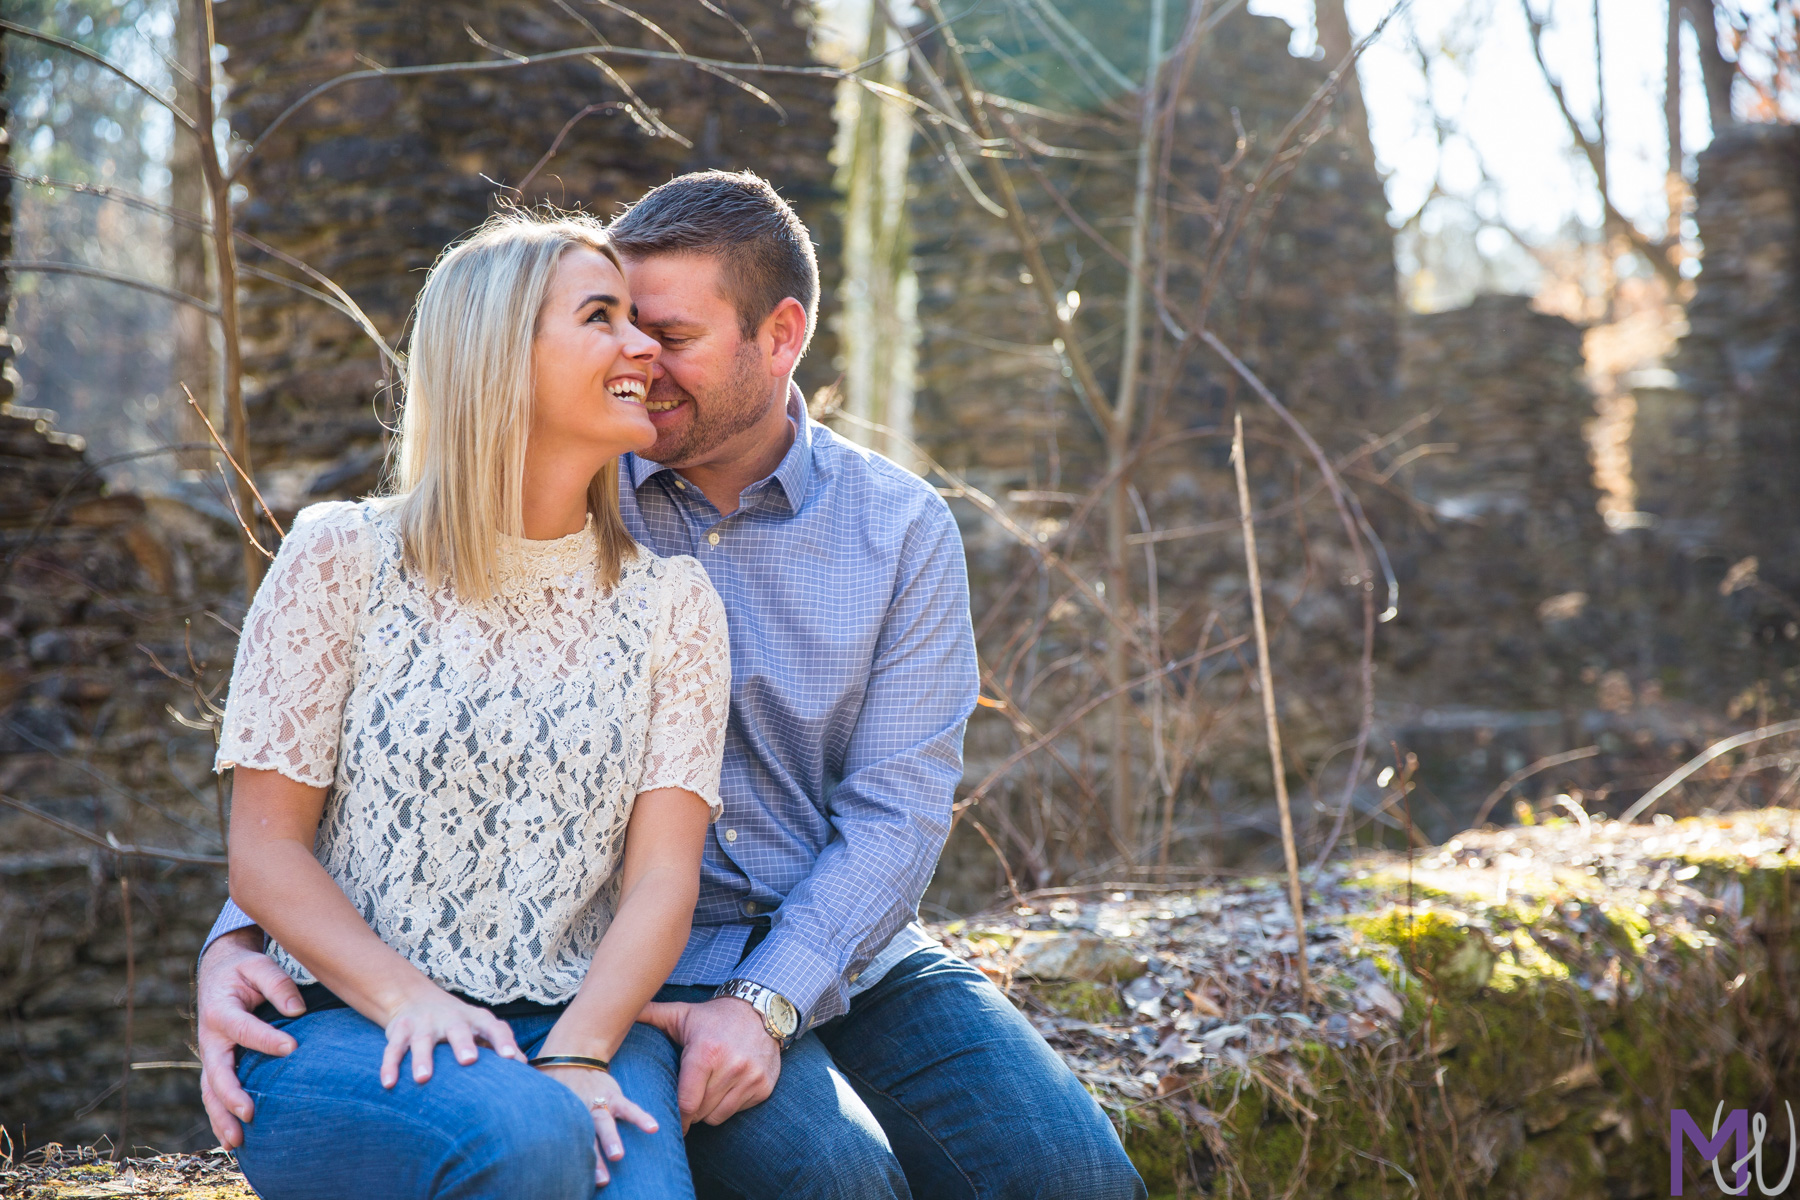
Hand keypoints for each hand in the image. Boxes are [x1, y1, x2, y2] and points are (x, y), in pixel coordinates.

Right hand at [197, 928, 305, 1148]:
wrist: (218, 973)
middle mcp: (211, 1039)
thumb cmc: (244, 970)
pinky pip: (214, 1095)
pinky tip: (233, 1142)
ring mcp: (211, 1056)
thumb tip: (298, 1010)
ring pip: (211, 1092)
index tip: (292, 1047)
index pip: (245, 1030)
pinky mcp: (217, 1066)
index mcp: (221, 1012)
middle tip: (250, 1113)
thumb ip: (278, 984)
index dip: (267, 1039)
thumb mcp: (259, 966)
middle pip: (217, 1073)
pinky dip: (220, 1118)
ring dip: (221, 1118)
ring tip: (237, 1142)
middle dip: (232, 1095)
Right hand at [379, 985, 524, 1087]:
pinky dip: (389, 1066)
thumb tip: (525, 1067)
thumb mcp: (479, 1027)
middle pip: (458, 1030)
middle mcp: (450, 1018)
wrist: (414, 996)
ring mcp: (424, 1023)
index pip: (494, 1027)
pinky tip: (389, 1084)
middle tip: (469, 1060)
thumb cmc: (457, 1022)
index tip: (512, 1059)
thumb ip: (499, 1045)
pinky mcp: (400, 1030)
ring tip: (423, 1079)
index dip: (504, 1042)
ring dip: (423, 1059)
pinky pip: (393, 1048)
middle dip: (463, 1044)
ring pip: (422, 1040)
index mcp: (475, 1019)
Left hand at [537, 1066, 658, 1186]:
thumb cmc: (550, 1082)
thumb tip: (508, 1135)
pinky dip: (640, 1117)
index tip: (565, 1176)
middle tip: (599, 1180)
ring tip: (618, 1155)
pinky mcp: (612, 1095)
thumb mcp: (535, 1097)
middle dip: (591, 1158)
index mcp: (560, 1115)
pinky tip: (653, 1128)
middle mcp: (579, 1112)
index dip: (565, 1157)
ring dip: (611, 1139)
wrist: (570, 1054)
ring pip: (604, 1123)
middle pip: (584, 1137)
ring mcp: (597, 1103)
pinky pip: (628, 1107)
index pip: (561, 1139)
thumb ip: (528, 1114)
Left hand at [636, 997, 779, 1132]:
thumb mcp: (681, 1014)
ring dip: (707, 1111)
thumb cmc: (712, 1017)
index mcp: (706, 1052)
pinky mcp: (764, 1086)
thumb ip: (649, 1015)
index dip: (675, 1115)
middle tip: (685, 1101)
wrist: (760, 1011)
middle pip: (700, 1112)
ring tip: (703, 1096)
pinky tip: (724, 1089)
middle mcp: (732, 1066)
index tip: (667, 1119)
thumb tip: (615, 1008)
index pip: (686, 1102)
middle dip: (689, 1111)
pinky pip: (737, 1111)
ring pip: (718, 1116)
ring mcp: (750, 1077)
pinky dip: (728, 1106)